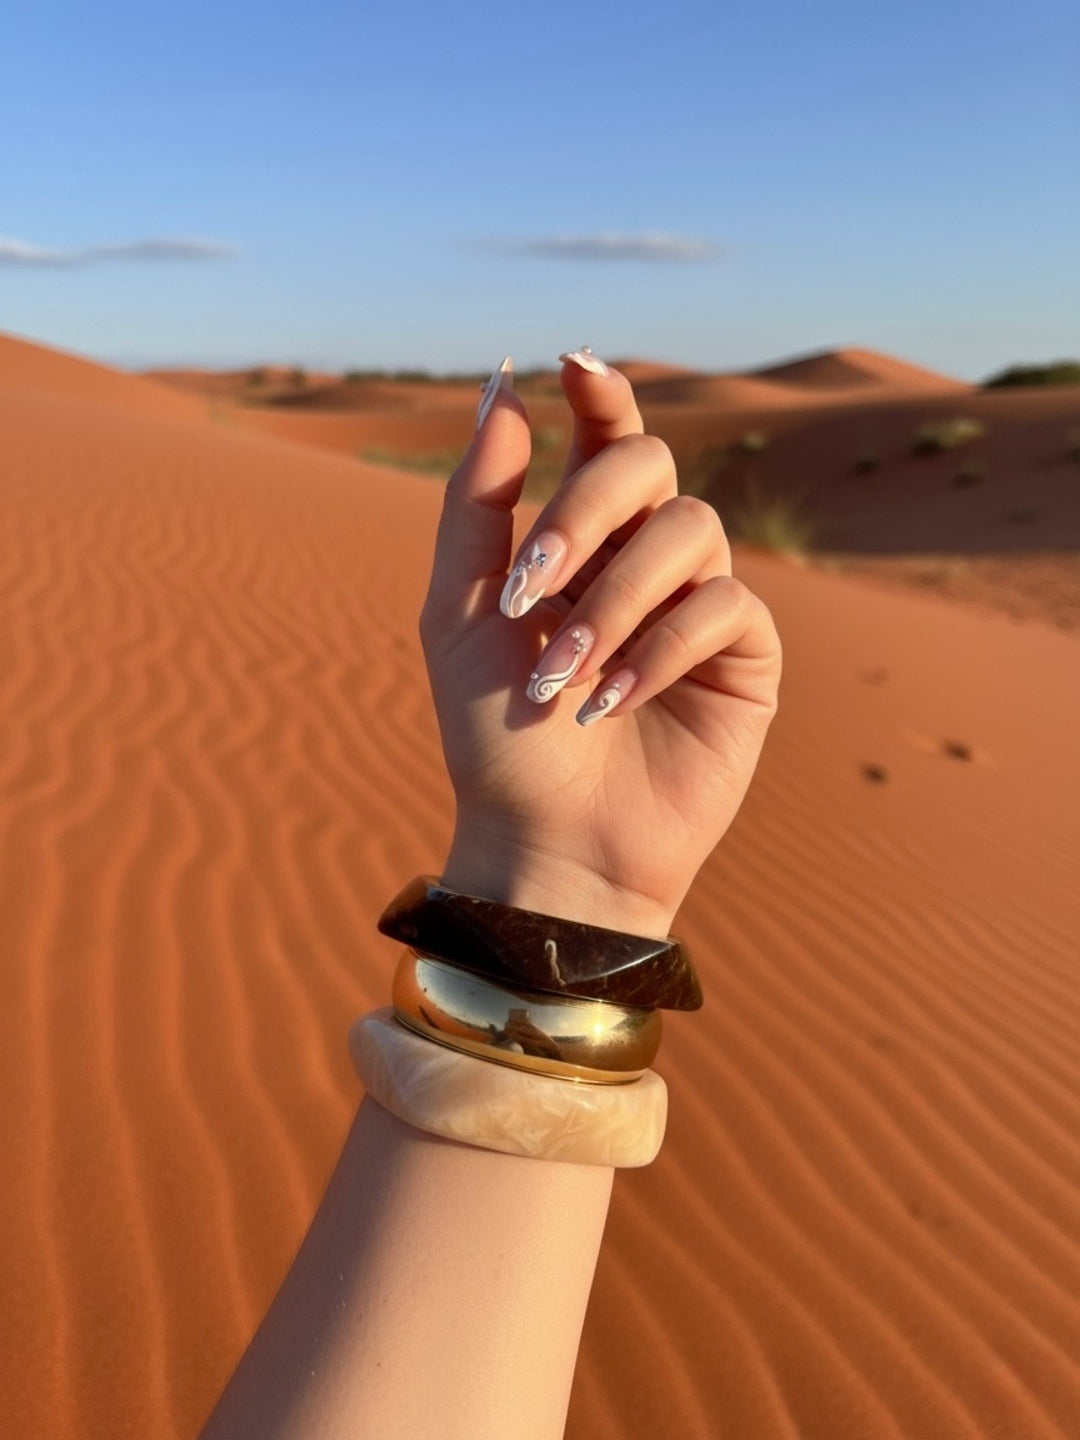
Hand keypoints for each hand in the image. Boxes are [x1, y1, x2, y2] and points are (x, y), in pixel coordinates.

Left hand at [420, 356, 780, 937]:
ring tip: (565, 676)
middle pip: (648, 464)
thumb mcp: (460, 615)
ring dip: (616, 599)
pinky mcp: (745, 657)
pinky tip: (615, 702)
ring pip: (690, 530)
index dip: (600, 393)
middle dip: (587, 510)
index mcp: (578, 543)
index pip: (604, 440)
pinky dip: (661, 648)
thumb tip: (505, 387)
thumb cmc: (495, 738)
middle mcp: (642, 561)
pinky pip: (725, 605)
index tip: (572, 363)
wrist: (548, 844)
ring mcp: (698, 605)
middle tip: (533, 582)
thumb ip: (478, 504)